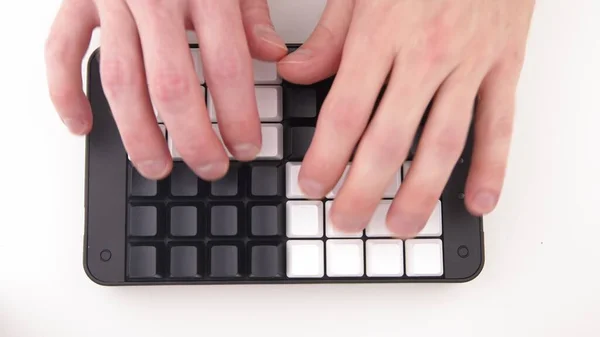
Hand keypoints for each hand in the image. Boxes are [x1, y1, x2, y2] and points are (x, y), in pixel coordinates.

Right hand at [45, 0, 286, 179]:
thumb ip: (251, 12)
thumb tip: (273, 55)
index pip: (226, 67)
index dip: (237, 116)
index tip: (246, 147)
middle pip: (171, 85)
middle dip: (192, 138)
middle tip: (209, 168)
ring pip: (119, 80)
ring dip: (137, 133)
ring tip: (157, 166)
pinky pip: (62, 51)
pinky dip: (65, 93)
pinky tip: (83, 126)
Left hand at [278, 0, 534, 237]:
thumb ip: (327, 38)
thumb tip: (295, 73)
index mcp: (381, 34)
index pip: (345, 114)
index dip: (325, 159)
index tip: (312, 186)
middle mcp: (425, 55)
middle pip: (389, 142)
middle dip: (362, 191)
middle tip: (344, 220)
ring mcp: (470, 64)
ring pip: (442, 145)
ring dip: (419, 195)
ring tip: (398, 226)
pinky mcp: (505, 67)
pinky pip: (500, 125)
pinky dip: (492, 168)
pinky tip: (477, 201)